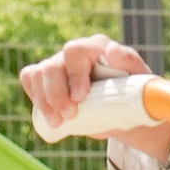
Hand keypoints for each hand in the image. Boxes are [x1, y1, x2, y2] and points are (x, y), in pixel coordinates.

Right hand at [20, 36, 169, 162]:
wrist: (123, 111)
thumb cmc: (133, 92)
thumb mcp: (139, 79)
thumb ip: (130, 61)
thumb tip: (112, 50)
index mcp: (96, 47)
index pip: (75, 51)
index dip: (74, 74)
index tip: (79, 98)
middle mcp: (74, 53)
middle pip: (52, 65)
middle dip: (56, 94)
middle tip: (69, 116)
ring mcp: (58, 64)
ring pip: (38, 74)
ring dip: (44, 101)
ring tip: (58, 122)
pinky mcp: (47, 79)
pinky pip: (29, 78)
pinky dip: (34, 95)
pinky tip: (47, 112)